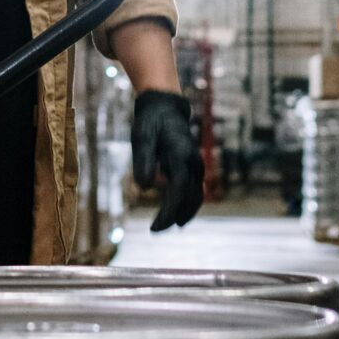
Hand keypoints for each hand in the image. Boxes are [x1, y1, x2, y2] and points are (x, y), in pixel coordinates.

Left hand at [131, 90, 201, 232]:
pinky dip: (187, 205)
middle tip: (155, 230)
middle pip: (189, 198)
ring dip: (184, 213)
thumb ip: (143, 160)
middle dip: (174, 216)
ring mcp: (196, 165)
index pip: (179, 191)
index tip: (155, 227)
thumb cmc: (151, 123)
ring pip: (196, 197)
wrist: (165, 108)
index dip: (168, 212)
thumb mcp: (142, 137)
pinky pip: (195, 192)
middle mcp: (193, 162)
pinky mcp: (194, 168)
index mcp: (181, 155)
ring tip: (165, 226)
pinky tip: (176, 216)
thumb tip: (144, 187)